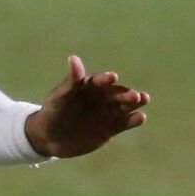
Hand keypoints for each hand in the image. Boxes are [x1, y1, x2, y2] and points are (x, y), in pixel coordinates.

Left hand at [24, 55, 149, 158]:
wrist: (50, 137)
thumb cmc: (53, 111)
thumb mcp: (59, 97)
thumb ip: (70, 81)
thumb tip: (73, 58)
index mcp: (90, 86)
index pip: (99, 81)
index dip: (105, 79)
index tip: (112, 77)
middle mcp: (102, 97)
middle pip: (117, 94)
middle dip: (126, 94)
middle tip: (136, 95)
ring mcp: (108, 112)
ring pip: (124, 106)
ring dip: (135, 103)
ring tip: (144, 99)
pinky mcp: (111, 128)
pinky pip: (124, 123)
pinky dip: (133, 120)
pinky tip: (141, 117)